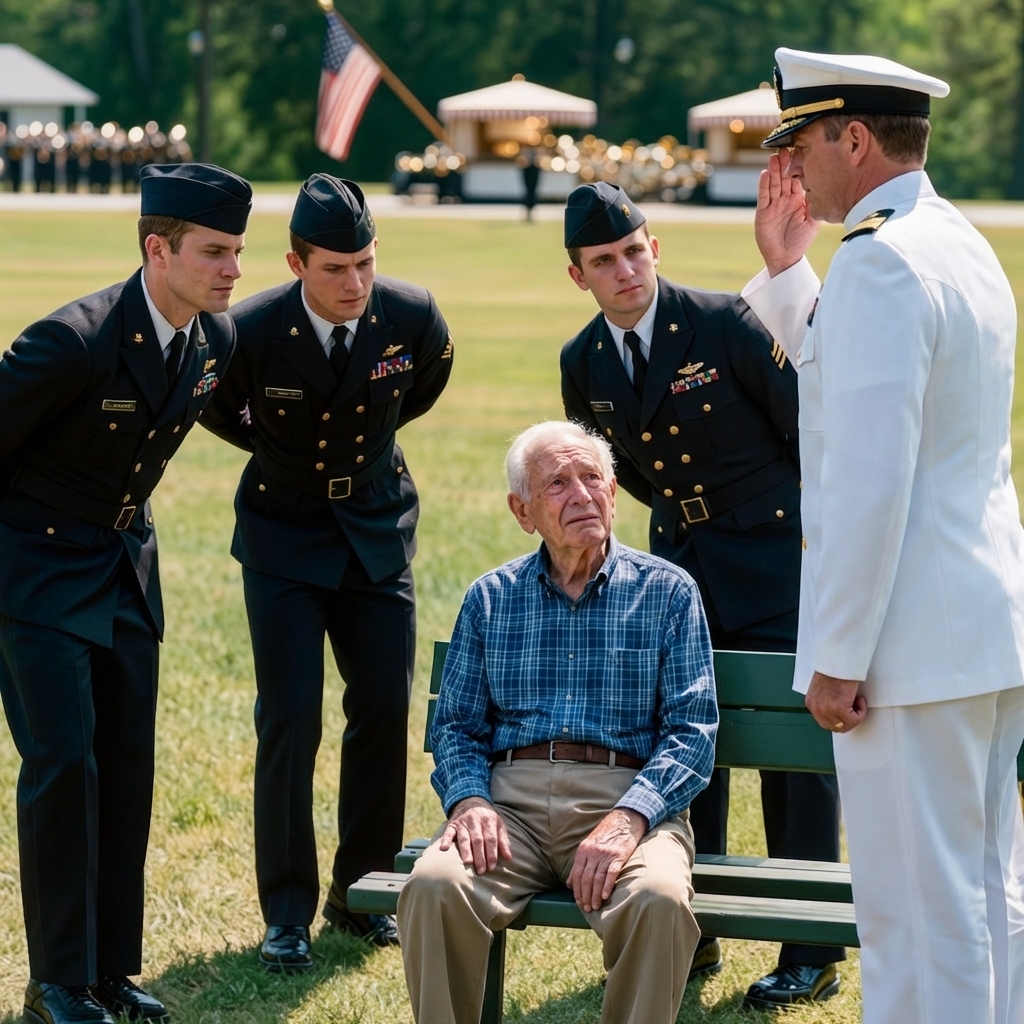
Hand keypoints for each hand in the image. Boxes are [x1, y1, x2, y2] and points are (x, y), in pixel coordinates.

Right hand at [439, 797, 511, 874]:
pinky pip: (448, 832)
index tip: (492, 867)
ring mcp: (463, 822)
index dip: (491, 853)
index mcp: (488, 820)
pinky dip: (446, 839)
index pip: (491, 838)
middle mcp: (475, 820)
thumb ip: (503, 841)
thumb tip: (509, 858)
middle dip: (480, 856)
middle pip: (478, 840)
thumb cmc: (487, 818)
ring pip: (464, 837)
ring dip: (466, 850)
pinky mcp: (452, 824)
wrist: (471, 801)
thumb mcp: (498, 824)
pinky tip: (443, 848)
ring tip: (468, 863)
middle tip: (481, 871)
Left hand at [566, 808, 646, 911]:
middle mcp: (592, 853)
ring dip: (595, 895)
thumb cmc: (605, 836)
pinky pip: (611, 873)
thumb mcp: (588, 846)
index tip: (578, 902)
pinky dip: (607, 886)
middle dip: (585, 896)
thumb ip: (579, 864)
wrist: (623, 822)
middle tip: (587, 908)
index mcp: (583, 850)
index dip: (577, 890)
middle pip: (586, 878)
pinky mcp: (618, 856)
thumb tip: (569, 883)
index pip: (576, 874)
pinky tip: (605, 896)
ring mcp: (605, 854)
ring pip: (597, 878)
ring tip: (595, 906)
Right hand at [754, 150, 819, 276]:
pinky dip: (764, 185)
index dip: (799, 166)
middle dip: (785, 163)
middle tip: (786, 147)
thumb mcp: (814, 219)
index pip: (798, 178)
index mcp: (798, 198)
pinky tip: (765, 174)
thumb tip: (822, 185)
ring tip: (775, 156)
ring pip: (774, 184)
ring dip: (774, 170)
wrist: (787, 257)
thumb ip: (816, 203)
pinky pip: (764, 196)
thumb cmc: (801, 240)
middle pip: (784, 177)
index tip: (802, 150)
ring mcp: (773, 205)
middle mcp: (785, 199)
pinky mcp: (763, 212)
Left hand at [805, 672, 867, 732]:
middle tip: (855, 708)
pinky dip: (861, 711)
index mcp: (812, 703)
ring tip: (857, 701)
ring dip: (855, 715)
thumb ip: (826, 702)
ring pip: (846, 726)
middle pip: (835, 727)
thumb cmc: (834, 669)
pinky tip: (859, 699)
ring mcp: (826, 709)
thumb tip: (838, 711)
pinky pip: (854, 720)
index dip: (839, 719)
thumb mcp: (824, 689)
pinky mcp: (838, 708)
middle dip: (848, 720)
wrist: (838, 660)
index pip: (825, 722)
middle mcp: (817, 708)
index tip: (848, 711)